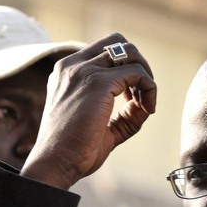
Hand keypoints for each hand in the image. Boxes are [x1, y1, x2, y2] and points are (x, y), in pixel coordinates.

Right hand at [21, 33, 156, 189]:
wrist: (57, 163)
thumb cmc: (76, 150)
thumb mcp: (103, 124)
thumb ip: (124, 112)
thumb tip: (146, 104)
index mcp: (67, 71)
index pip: (105, 51)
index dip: (126, 69)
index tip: (132, 98)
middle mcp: (73, 65)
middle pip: (119, 43)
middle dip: (139, 65)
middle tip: (143, 96)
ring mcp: (84, 71)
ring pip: (130, 53)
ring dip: (146, 77)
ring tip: (145, 106)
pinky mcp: (98, 83)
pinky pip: (137, 73)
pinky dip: (149, 89)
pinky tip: (147, 110)